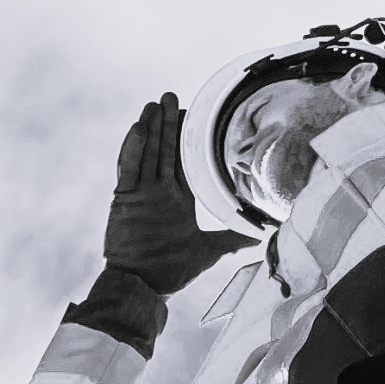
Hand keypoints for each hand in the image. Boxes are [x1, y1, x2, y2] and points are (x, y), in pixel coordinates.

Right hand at [105, 92, 257, 295]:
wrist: (145, 286)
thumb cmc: (172, 270)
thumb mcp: (208, 251)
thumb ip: (230, 239)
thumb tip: (260, 237)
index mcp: (177, 200)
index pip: (182, 161)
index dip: (185, 139)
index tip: (190, 115)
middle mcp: (158, 192)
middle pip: (163, 151)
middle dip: (167, 124)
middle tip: (170, 97)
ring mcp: (140, 194)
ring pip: (146, 154)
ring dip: (150, 129)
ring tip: (153, 105)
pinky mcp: (124, 200)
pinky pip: (128, 169)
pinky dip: (132, 149)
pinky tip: (137, 128)